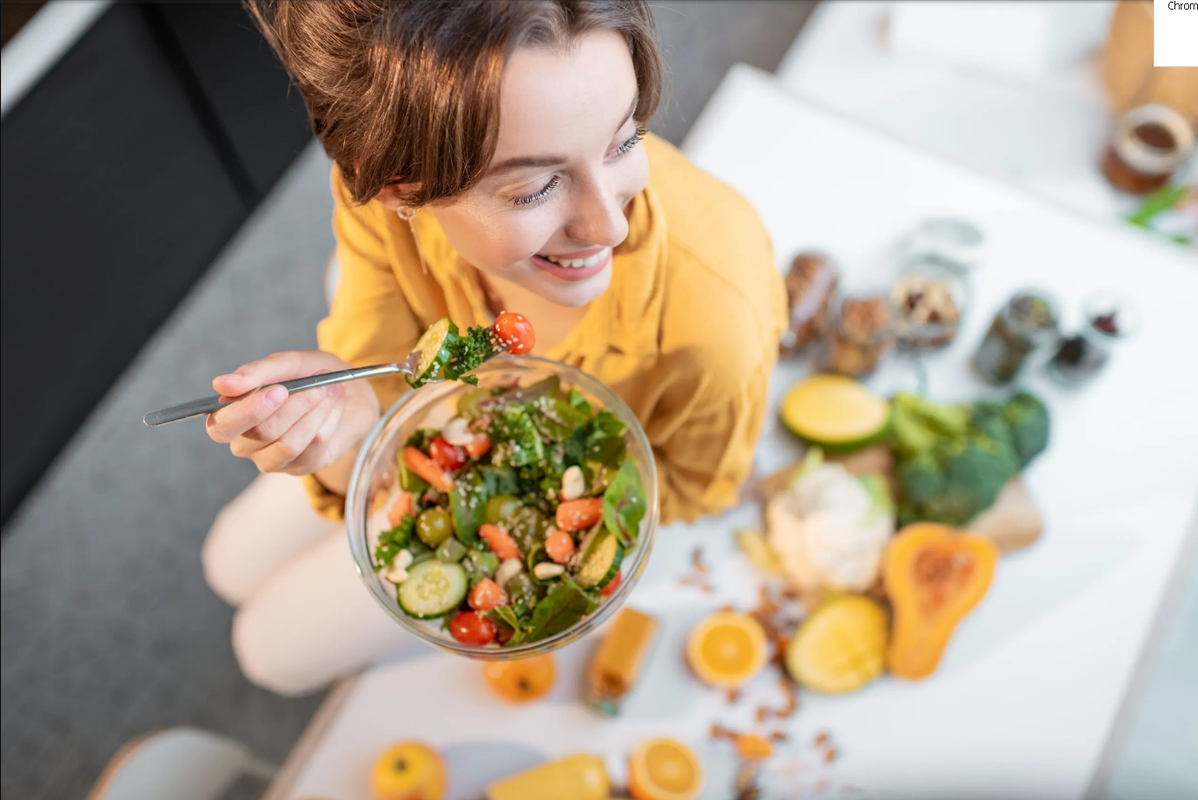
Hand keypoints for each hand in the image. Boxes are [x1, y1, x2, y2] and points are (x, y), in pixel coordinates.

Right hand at [205, 351, 379, 476]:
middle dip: (290, 409)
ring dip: (314, 411)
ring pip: (287, 444)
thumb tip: (221, 384)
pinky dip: (328, 419)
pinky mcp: (299, 467)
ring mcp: (271, 458)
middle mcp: (245, 442)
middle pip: (256, 436)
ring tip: (328, 389)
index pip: (221, 425)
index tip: (279, 390)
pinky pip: (312, 446)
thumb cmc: (310, 376)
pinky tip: (333, 404)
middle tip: (314, 387)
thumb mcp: (288, 364)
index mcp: (232, 414)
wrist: (350, 394)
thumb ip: (256, 373)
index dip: (248, 410)